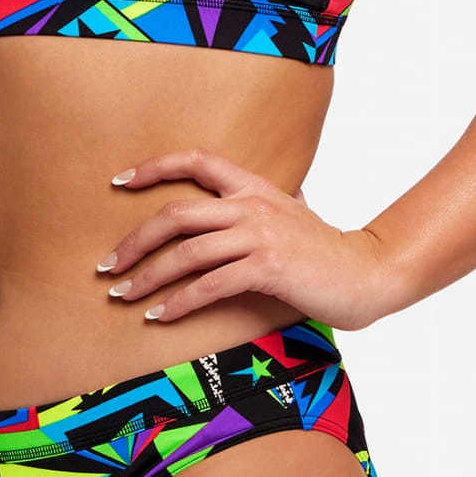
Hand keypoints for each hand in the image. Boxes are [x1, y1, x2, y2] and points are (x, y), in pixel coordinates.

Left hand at [96, 146, 399, 333]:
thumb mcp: (293, 214)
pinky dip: (178, 302)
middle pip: (176, 213)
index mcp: (254, 187)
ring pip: (186, 253)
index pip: (197, 160)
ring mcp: (260, 236)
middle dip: (134, 241)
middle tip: (107, 266)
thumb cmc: (326, 250)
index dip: (155, 166)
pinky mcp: (267, 268)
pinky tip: (160, 316)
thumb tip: (251, 198)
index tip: (119, 182)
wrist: (368, 273)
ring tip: (123, 296)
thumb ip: (267, 204)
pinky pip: (209, 286)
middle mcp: (252, 206)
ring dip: (147, 277)